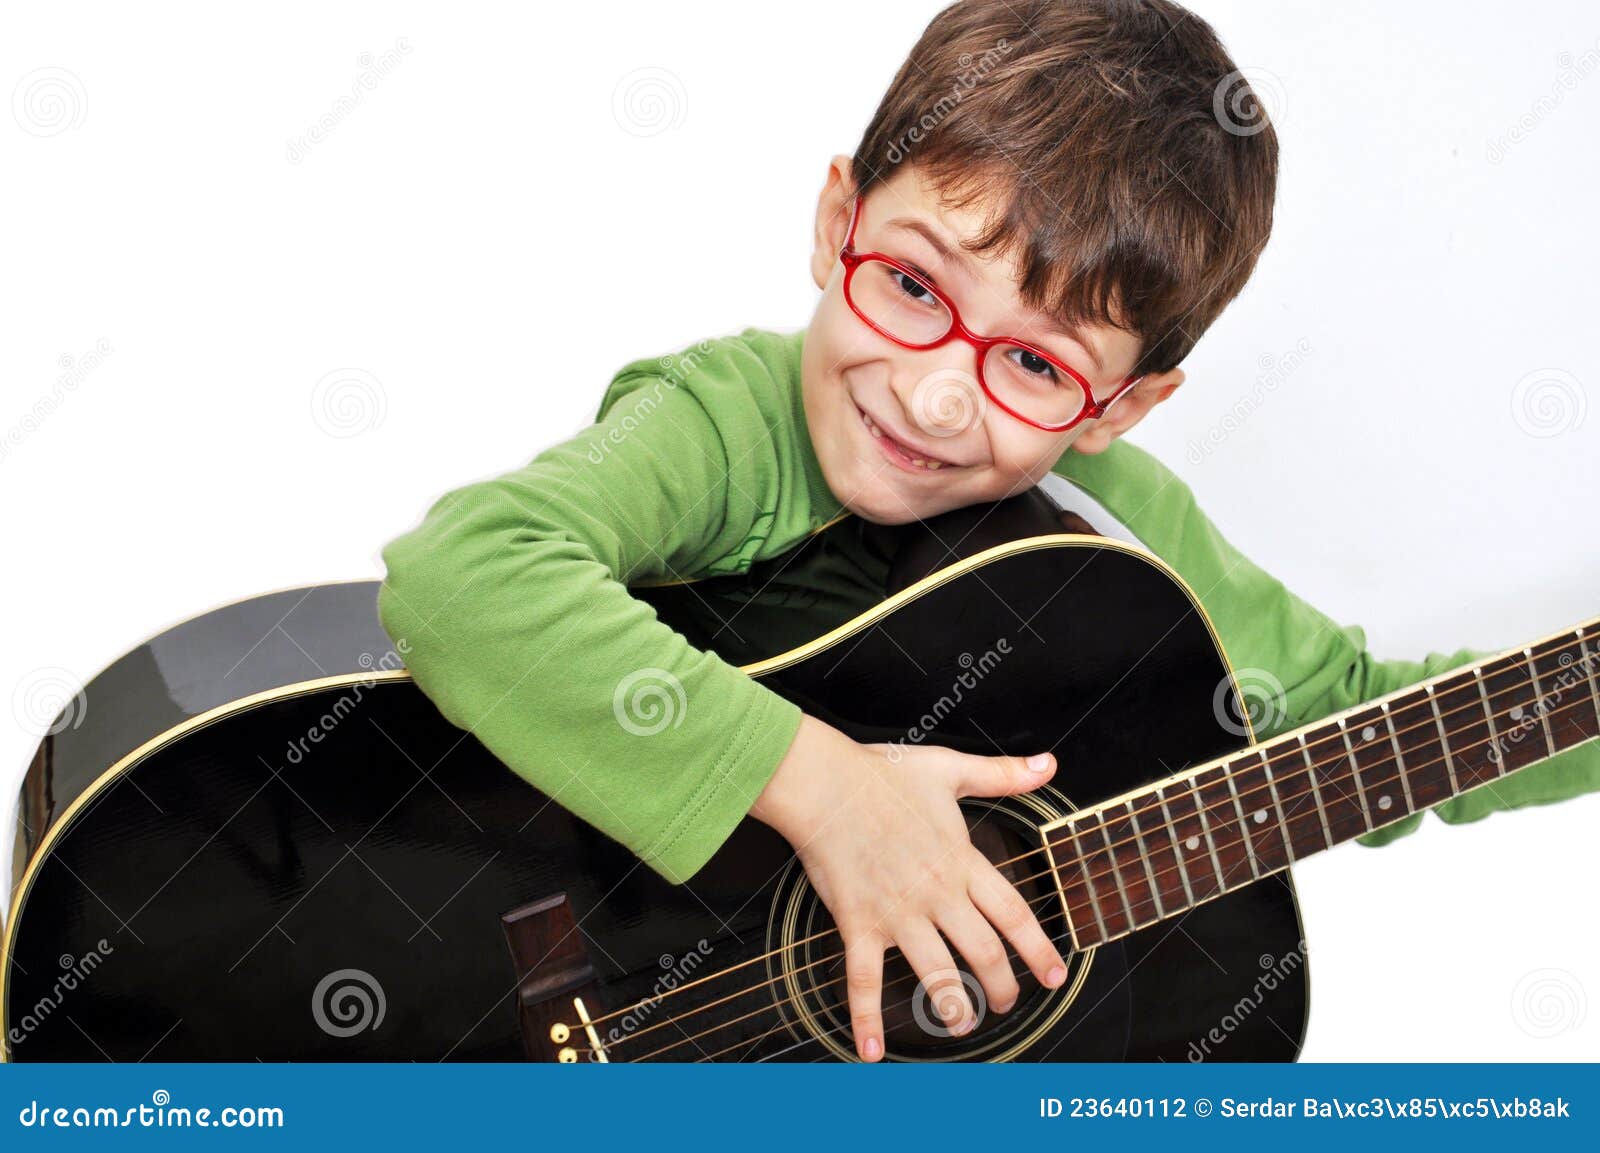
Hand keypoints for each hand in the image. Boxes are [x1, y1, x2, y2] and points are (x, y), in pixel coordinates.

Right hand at [749, 713, 1069, 1061]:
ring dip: (954, 1007)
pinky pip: (863, 980)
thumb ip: (1002, 775)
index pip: (1013, 913)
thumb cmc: (882, 773)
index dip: (1039, 948)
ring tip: (963, 1025)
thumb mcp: (951, 768)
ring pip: (937, 974)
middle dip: (1002, 986)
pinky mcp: (859, 924)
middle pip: (984, 953)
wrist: (825, 783)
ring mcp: (898, 913)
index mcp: (961, 861)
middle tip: (1007, 1003)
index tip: (1054, 974)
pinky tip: (870, 1053)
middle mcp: (937, 894)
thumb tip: (1048, 765)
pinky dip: (865, 1018)